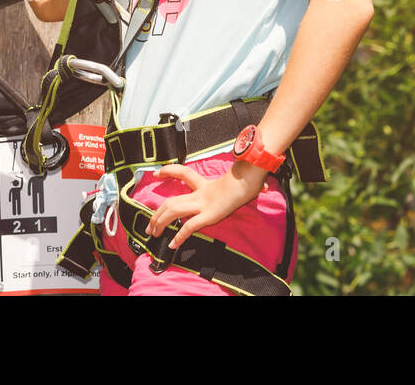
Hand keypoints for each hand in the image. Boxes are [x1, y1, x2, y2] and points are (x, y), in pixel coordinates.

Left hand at [146, 162, 266, 249]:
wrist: (250, 180)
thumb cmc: (249, 180)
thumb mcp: (243, 180)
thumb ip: (250, 184)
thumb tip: (265, 187)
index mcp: (205, 185)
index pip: (183, 173)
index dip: (168, 171)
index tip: (156, 173)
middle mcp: (200, 194)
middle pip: (171, 201)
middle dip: (157, 214)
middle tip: (149, 225)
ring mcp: (203, 204)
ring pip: (173, 211)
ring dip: (160, 223)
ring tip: (153, 233)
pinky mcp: (209, 215)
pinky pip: (189, 226)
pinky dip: (180, 236)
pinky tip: (173, 244)